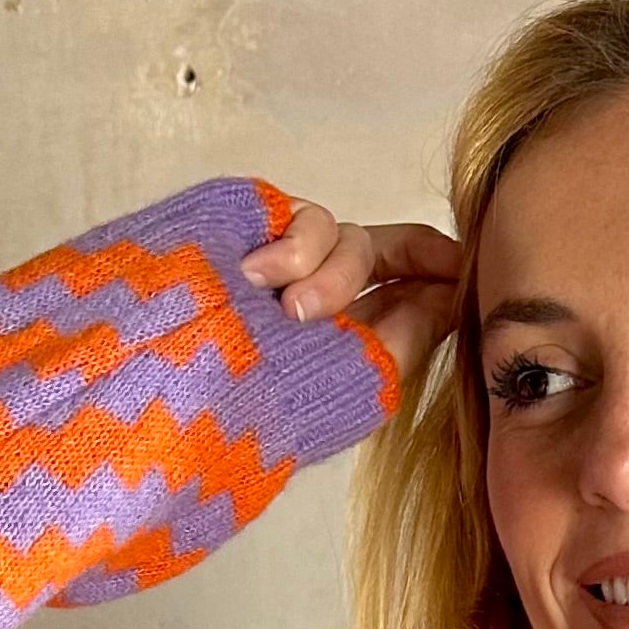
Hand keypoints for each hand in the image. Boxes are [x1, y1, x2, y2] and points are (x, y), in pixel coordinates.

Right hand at [238, 198, 461, 393]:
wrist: (170, 393)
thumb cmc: (254, 411)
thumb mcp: (351, 385)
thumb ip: (407, 335)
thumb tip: (456, 292)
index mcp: (356, 344)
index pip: (417, 289)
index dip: (441, 267)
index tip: (458, 262)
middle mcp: (326, 303)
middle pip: (383, 250)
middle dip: (370, 271)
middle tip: (327, 308)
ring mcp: (287, 269)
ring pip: (343, 233)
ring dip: (324, 271)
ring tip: (284, 310)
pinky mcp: (251, 234)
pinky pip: (301, 217)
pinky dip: (291, 245)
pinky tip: (255, 277)